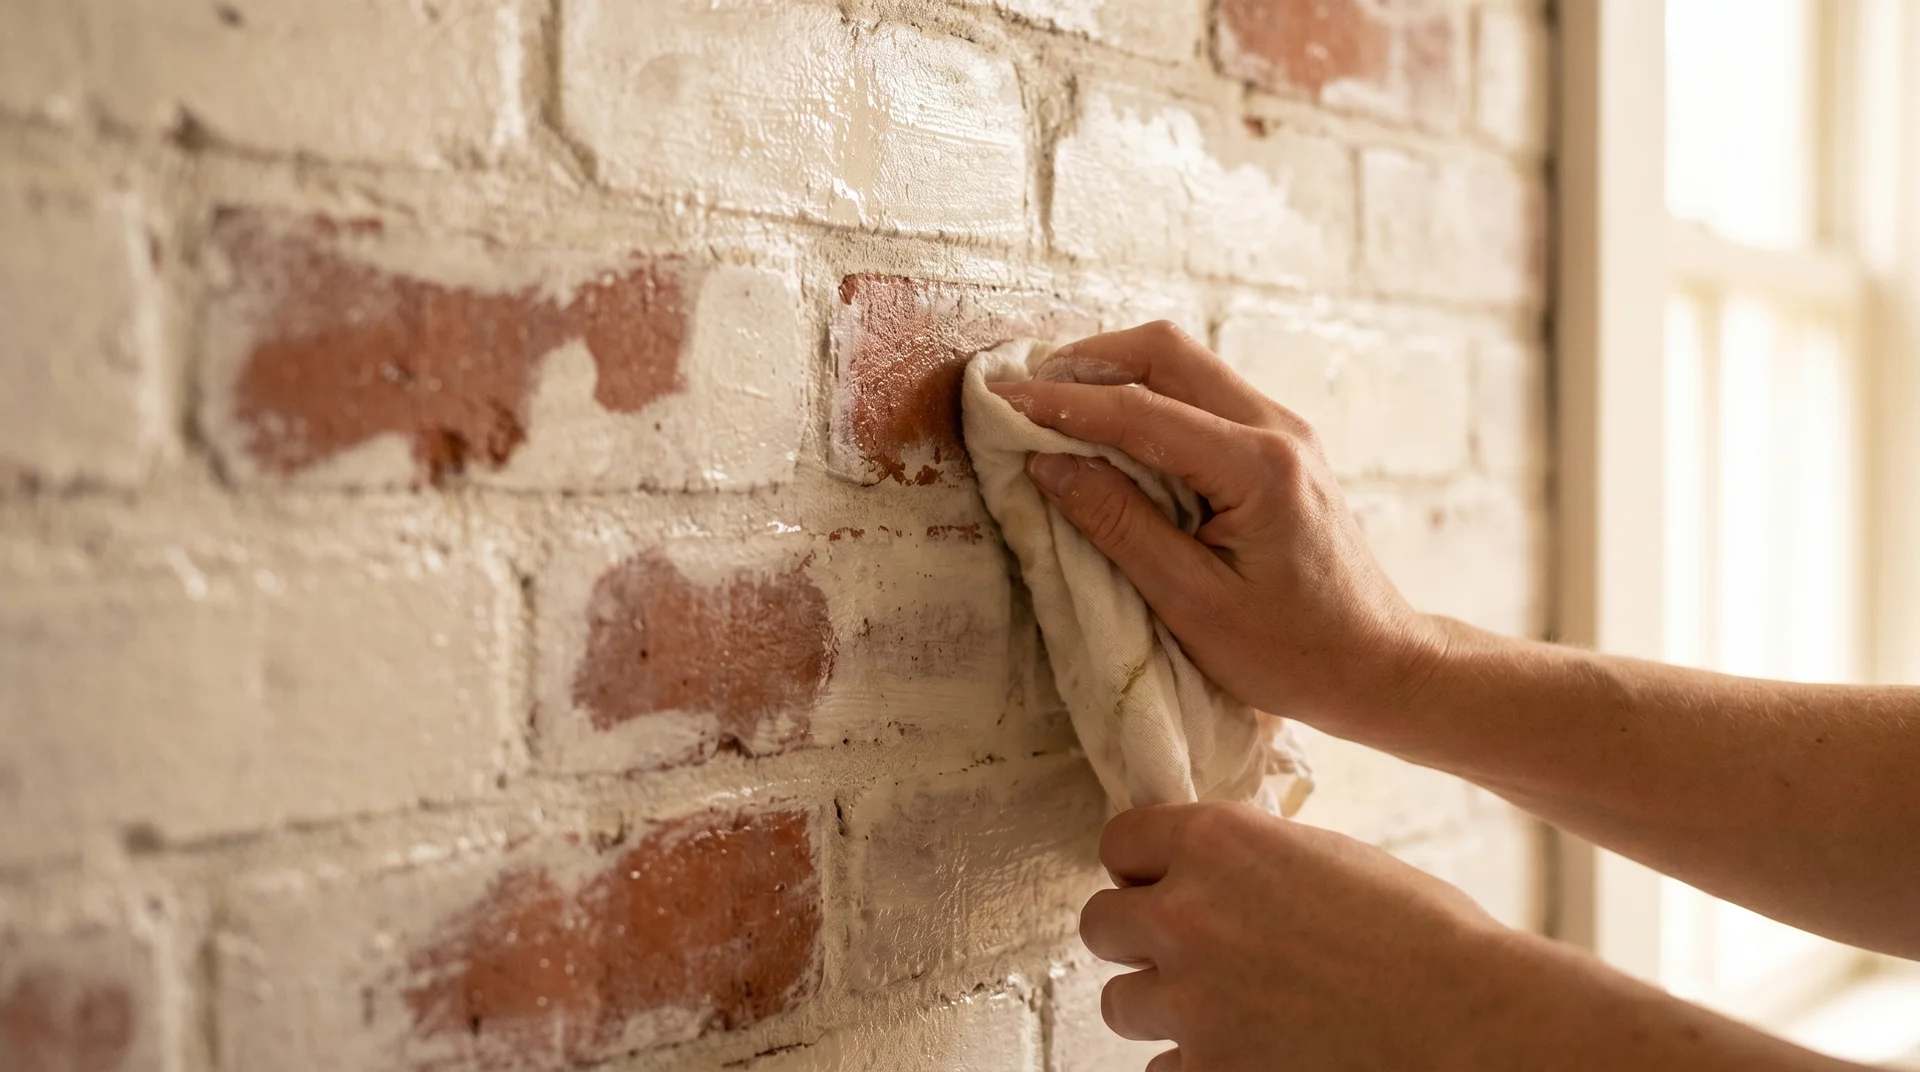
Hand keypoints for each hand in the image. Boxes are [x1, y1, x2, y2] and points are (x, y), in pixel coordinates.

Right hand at [986, 321, 1443, 743]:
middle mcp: (1278, 428)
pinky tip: (1108, 430)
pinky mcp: (1278, 445)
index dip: (1061, 404)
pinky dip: (1145, 396)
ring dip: (1115, 373)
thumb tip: (1048, 465)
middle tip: (1023, 392)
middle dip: (1086, 362)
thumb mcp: (1193, 604)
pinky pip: (1201, 394)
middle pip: (1167, 351)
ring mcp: (1283, 430)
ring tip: (1052, 406)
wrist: (1375, 663)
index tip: (1000, 401)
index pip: (1141, 412)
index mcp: (1259, 467)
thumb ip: (1120, 527)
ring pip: (1185, 364)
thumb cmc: (1290, 652)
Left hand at [1082, 803, 1860, 1071]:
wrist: (1470, 1024)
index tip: (1159, 882)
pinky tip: (1248, 1051)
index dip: (1140, 865)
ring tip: (1224, 1008)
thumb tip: (1213, 868)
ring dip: (1163, 1006)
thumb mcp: (1326, 857)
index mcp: (1217, 841)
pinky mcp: (1207, 1069)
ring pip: (1123, 1003)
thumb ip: (1250, 858)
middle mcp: (1186, 914)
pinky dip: (1195, 1062)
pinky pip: (1164, 1067)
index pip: (1119, 841)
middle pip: (1100, 924)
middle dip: (1136, 938)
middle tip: (1183, 951)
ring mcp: (1190, 1000)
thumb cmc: (1423, 936)